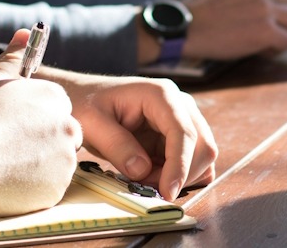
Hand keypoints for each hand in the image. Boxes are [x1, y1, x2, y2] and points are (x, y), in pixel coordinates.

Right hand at [0, 30, 81, 216]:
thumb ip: (13, 57)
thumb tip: (24, 32)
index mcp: (54, 98)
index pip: (56, 108)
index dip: (34, 119)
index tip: (14, 127)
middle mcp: (67, 126)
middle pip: (62, 135)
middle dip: (42, 142)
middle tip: (9, 148)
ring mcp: (65, 159)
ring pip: (57, 162)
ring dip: (39, 165)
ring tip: (5, 164)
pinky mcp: (57, 188)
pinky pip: (50, 187)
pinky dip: (35, 187)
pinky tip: (9, 181)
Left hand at [36, 68, 217, 200]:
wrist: (84, 97)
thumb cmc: (86, 104)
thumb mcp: (92, 123)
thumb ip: (117, 145)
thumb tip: (142, 170)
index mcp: (160, 95)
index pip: (183, 132)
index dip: (179, 165)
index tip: (167, 192)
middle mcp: (179, 104)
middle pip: (202, 145)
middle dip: (181, 174)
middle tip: (146, 187)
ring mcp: (182, 119)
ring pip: (202, 156)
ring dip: (179, 176)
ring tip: (144, 178)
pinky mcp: (178, 135)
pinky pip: (193, 161)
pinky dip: (179, 176)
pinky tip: (154, 176)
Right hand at [182, 0, 286, 59]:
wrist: (187, 28)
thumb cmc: (206, 10)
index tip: (275, 1)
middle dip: (286, 15)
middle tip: (268, 27)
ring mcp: (264, 8)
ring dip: (284, 32)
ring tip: (264, 38)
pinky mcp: (265, 30)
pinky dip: (277, 48)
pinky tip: (261, 48)